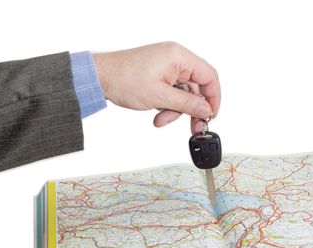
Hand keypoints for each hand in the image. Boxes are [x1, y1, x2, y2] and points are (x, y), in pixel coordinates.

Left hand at [93, 42, 220, 132]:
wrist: (98, 78)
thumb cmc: (123, 79)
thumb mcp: (160, 97)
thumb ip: (188, 104)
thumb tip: (206, 110)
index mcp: (179, 56)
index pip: (209, 76)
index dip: (214, 97)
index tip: (211, 114)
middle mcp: (175, 58)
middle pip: (197, 87)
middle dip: (193, 108)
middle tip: (194, 126)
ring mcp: (167, 66)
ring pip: (184, 93)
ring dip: (176, 110)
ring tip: (162, 119)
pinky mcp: (159, 74)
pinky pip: (172, 92)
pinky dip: (167, 105)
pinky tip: (157, 114)